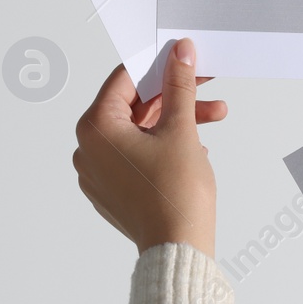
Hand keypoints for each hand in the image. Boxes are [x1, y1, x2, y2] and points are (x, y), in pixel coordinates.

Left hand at [73, 38, 226, 257]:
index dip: (158, 65)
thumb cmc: (175, 195)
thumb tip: (179, 54)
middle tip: (206, 85)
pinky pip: (137, 155)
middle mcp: (88, 150)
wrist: (178, 249)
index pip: (124, 80)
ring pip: (139, 132)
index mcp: (95, 129)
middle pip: (134, 107)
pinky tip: (195, 145)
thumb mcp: (181, 129)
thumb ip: (179, 86)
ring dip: (176, 121)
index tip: (181, 58)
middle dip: (175, 97)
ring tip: (214, 117)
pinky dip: (164, 145)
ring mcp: (98, 173)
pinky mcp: (113, 191)